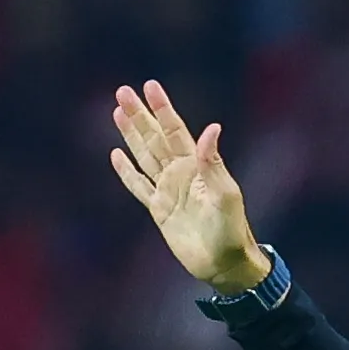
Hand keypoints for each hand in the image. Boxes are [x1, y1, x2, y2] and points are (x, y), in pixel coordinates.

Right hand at [107, 80, 271, 293]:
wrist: (225, 263)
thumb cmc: (232, 230)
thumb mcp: (225, 194)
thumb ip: (213, 163)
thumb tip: (212, 127)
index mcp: (196, 166)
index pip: (175, 130)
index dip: (162, 108)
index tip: (150, 86)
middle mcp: (180, 173)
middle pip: (154, 138)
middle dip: (140, 115)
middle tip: (123, 91)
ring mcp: (168, 190)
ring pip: (144, 156)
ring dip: (131, 135)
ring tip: (118, 112)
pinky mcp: (159, 210)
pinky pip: (138, 186)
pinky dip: (127, 171)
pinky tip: (116, 155)